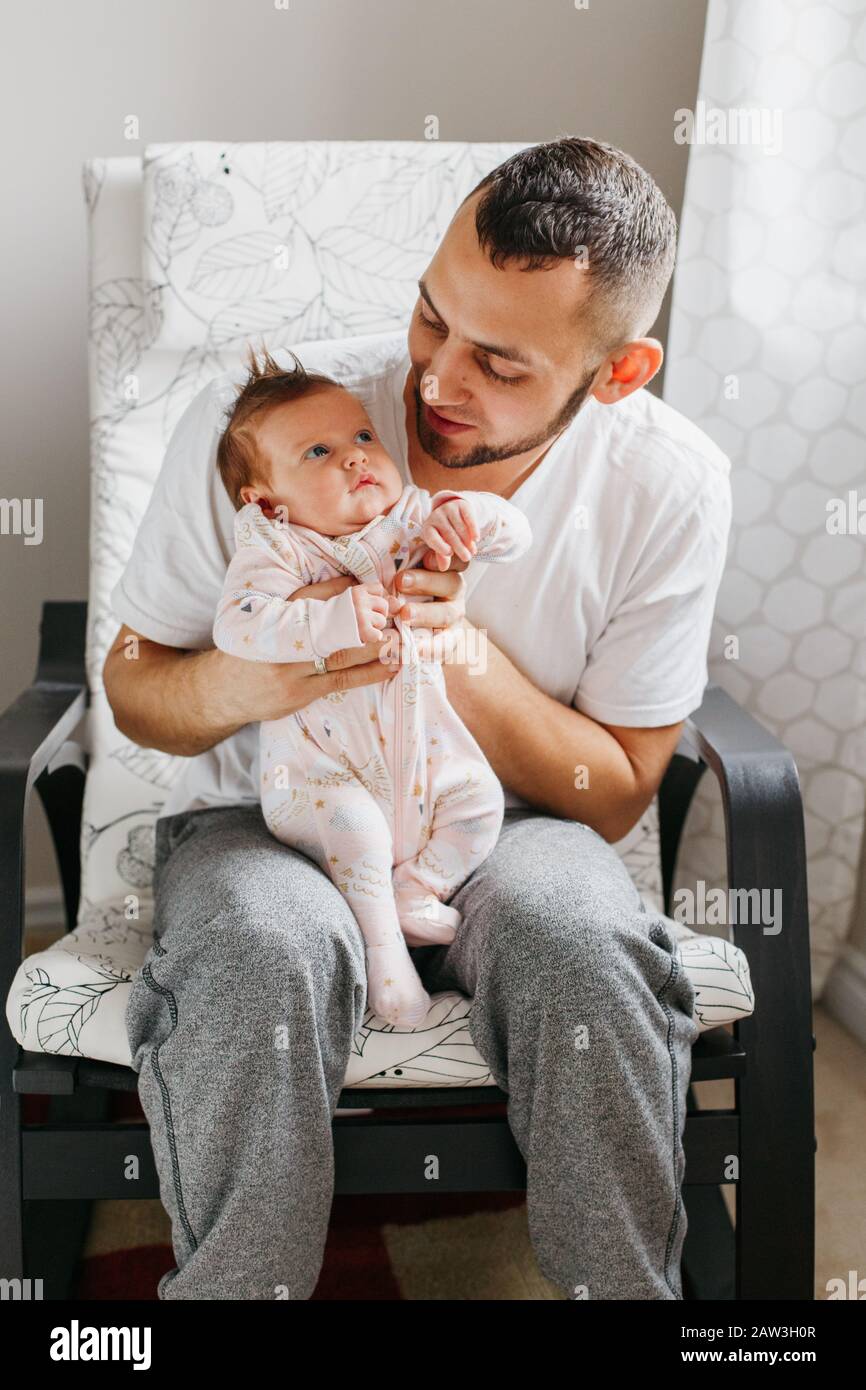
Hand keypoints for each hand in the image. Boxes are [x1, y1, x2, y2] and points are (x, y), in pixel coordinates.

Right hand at [219, 574, 402, 722]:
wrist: (223, 690)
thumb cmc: (254, 648)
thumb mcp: (268, 617)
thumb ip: (306, 603)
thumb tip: (353, 587)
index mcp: (275, 613)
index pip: (318, 597)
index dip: (351, 592)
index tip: (379, 588)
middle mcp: (283, 639)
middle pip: (333, 624)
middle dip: (369, 617)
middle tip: (398, 611)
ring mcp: (291, 668)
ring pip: (341, 654)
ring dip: (376, 646)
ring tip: (401, 637)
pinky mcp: (300, 692)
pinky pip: (341, 681)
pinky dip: (369, 673)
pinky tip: (391, 666)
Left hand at [390, 554, 468, 664]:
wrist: (406, 626)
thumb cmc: (400, 588)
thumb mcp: (402, 571)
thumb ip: (402, 561)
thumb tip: (387, 549)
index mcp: (446, 568)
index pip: (454, 557)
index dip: (444, 555)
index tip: (427, 556)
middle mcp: (454, 589)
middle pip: (449, 582)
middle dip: (424, 581)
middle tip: (400, 581)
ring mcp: (454, 615)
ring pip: (446, 613)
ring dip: (424, 613)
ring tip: (403, 615)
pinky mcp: (450, 639)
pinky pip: (444, 644)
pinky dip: (429, 647)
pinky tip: (414, 648)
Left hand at [420, 498, 477, 571]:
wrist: (454, 512)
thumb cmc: (445, 535)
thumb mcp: (442, 545)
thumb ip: (442, 556)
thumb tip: (443, 568)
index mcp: (428, 528)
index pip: (431, 537)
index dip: (439, 545)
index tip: (449, 553)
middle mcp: (436, 517)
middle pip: (448, 533)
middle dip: (459, 546)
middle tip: (467, 558)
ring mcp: (448, 509)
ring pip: (459, 526)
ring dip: (467, 540)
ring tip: (473, 551)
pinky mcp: (461, 505)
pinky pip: (468, 517)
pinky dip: (473, 528)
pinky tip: (476, 538)